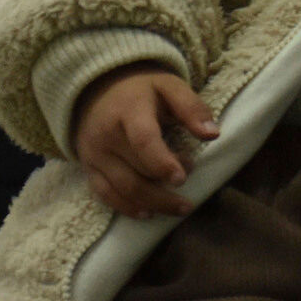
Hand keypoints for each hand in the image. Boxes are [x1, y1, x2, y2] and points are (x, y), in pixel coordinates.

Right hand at [73, 66, 216, 218]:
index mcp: (128, 111)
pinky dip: (127, 208)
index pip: (143, 141)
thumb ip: (191, 107)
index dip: (163, 163)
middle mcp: (106, 135)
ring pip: (122, 189)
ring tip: (180, 207)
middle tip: (188, 189)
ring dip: (153, 203)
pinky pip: (105, 194)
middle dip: (166, 187)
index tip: (182, 179)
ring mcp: (94, 154)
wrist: (96, 89)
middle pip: (136, 173)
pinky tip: (148, 213)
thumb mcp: (169, 86)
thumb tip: (212, 134)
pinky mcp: (88, 168)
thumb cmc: (141, 90)